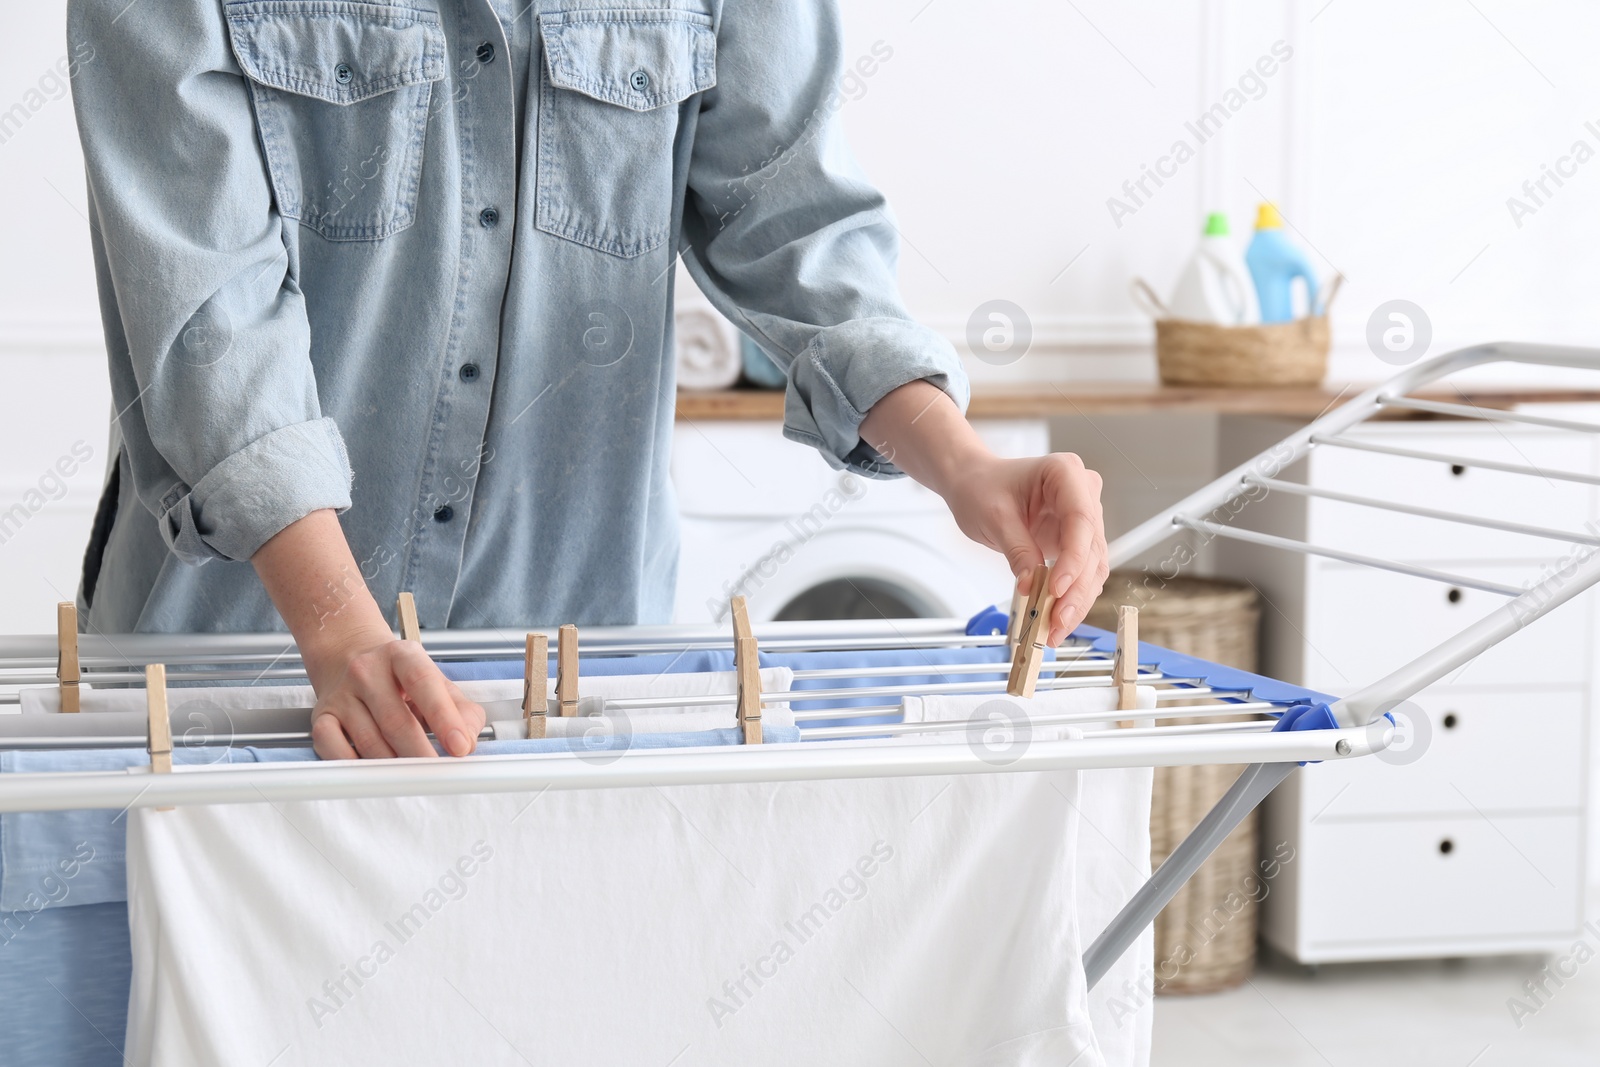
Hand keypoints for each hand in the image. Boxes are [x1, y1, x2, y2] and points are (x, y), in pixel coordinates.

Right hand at [306, 629, 486, 759]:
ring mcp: (342, 694)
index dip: (444, 718)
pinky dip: (356, 767)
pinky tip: (374, 773)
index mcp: (403, 656)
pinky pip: (334, 748)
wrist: (348, 656)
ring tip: (412, 778)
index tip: (459, 747)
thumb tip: (466, 742)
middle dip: (420, 754)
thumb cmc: (400, 678)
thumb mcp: (437, 683)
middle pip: (396, 721)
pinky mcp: (322, 716)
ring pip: (368, 741)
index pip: (424, 683)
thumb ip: (461, 710)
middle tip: (438, 775)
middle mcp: (368, 671)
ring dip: (393, 766)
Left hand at [941, 452, 1108, 645]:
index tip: (1058, 588)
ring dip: (1076, 601)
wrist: (975, 484)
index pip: (1081, 519)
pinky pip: (1082, 573)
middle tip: (1056, 621)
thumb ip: (1017, 550)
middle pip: (1090, 548)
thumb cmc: (982, 487)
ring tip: (1054, 629)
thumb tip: (1033, 585)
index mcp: (1065, 473)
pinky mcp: (1076, 540)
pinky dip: (1071, 598)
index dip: (1073, 558)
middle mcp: (1082, 493)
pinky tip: (1057, 620)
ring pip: (1092, 566)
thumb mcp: (994, 517)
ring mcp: (1083, 518)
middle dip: (1075, 590)